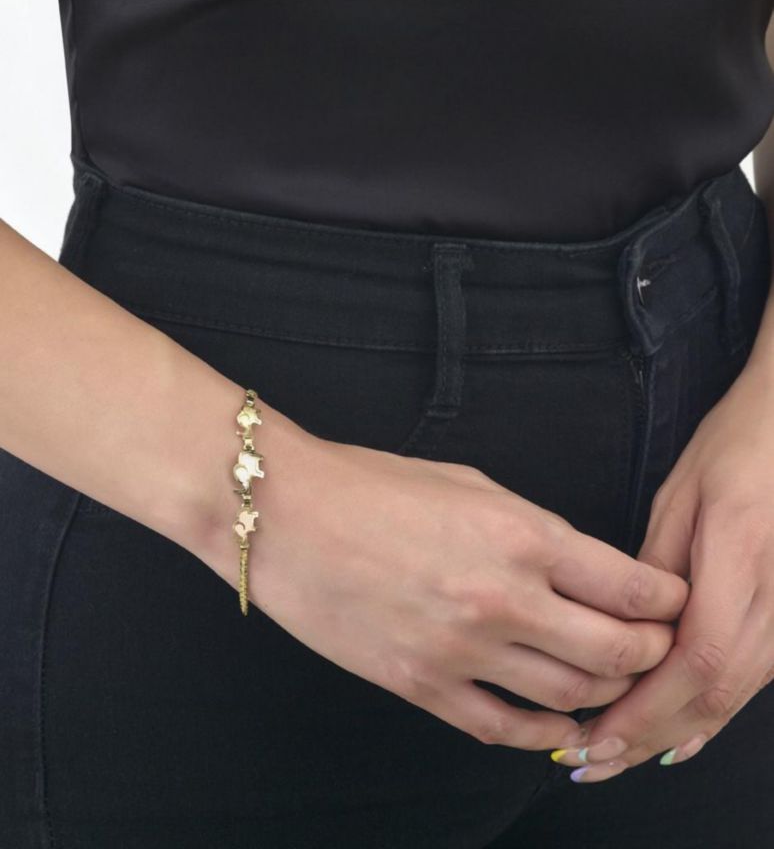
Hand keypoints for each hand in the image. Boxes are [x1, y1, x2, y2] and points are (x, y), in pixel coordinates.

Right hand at [197, 420, 687, 751]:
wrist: (286, 514)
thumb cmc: (370, 485)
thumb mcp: (470, 484)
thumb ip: (533, 530)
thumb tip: (578, 569)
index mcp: (522, 536)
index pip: (632, 587)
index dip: (664, 601)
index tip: (666, 602)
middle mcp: (503, 599)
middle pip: (616, 652)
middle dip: (647, 651)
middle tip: (647, 645)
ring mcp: (462, 651)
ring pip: (569, 695)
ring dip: (601, 691)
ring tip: (604, 678)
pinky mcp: (423, 686)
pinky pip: (505, 729)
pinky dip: (543, 733)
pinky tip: (556, 724)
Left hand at [549, 355, 773, 780]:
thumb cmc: (734, 449)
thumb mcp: (680, 496)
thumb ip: (656, 570)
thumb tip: (624, 631)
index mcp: (743, 553)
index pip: (699, 657)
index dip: (648, 706)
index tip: (597, 732)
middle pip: (718, 690)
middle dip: (650, 732)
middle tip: (591, 760)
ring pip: (737, 693)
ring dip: (675, 731)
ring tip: (617, 754)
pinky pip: (752, 678)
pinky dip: (707, 711)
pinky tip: (672, 734)